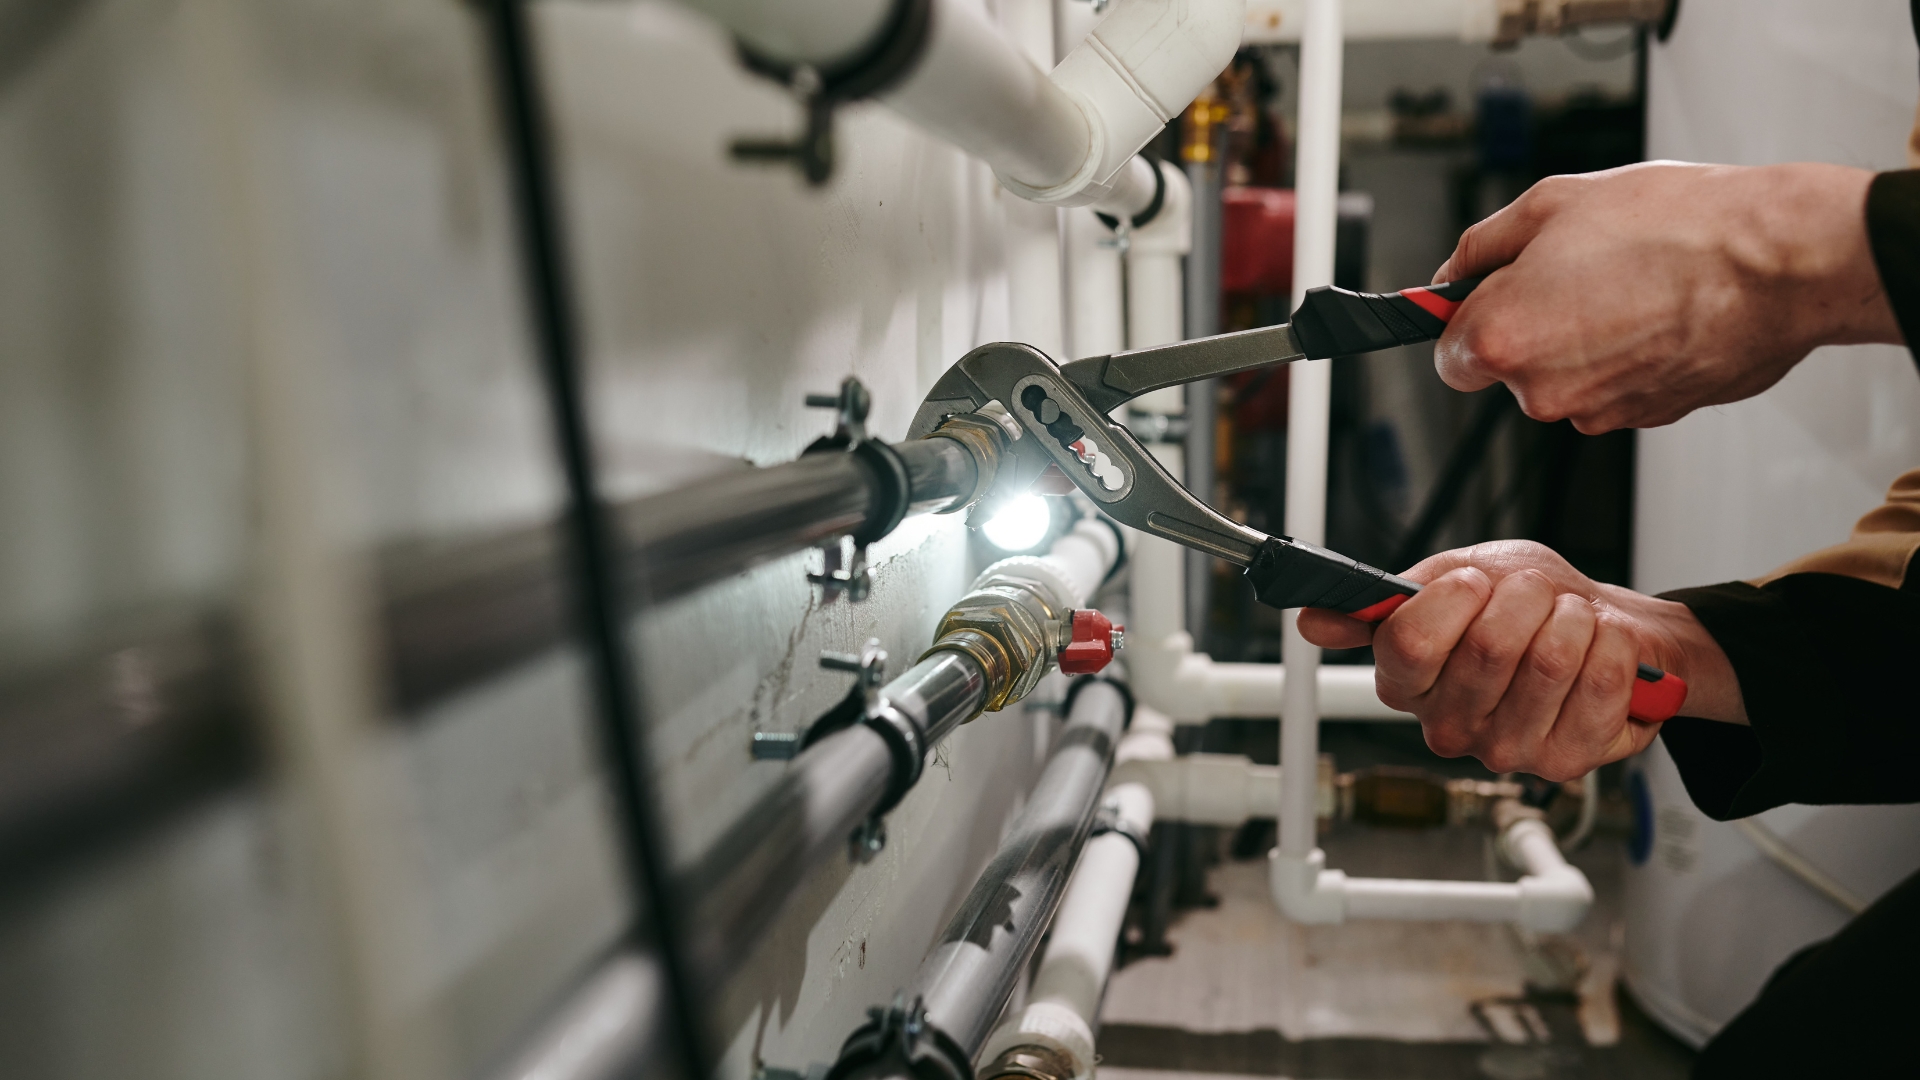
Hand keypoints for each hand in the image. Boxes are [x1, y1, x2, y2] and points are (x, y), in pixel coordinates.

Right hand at [1297, 541, 1745, 779]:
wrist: (1598, 627)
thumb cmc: (1525, 605)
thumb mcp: (1450, 579)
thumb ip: (1388, 599)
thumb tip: (1312, 621)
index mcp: (1406, 681)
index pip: (1407, 645)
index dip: (1452, 600)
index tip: (1476, 580)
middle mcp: (1447, 725)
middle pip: (1488, 647)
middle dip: (1526, 597)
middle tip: (1534, 595)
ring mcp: (1504, 748)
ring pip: (1550, 660)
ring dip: (1573, 618)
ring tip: (1569, 620)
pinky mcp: (1564, 761)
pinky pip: (1598, 682)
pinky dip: (1609, 645)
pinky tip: (1597, 648)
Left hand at [1433, 161, 1899, 433]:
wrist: (1778, 262)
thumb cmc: (1677, 227)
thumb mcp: (1553, 204)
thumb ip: (1483, 246)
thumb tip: (1454, 270)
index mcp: (1504, 337)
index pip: (1449, 355)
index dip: (1469, 320)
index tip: (1490, 296)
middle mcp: (1545, 390)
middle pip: (1510, 368)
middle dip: (1532, 324)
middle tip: (1579, 270)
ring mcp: (1599, 411)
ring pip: (1566, 379)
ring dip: (1585, 340)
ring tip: (1633, 284)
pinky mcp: (1648, 417)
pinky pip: (1616, 386)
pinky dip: (1630, 356)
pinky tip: (1662, 312)